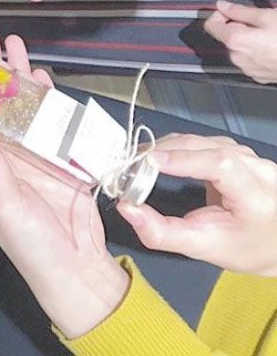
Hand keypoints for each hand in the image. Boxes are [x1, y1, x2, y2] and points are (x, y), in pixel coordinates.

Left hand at [0, 28, 128, 338]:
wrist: (77, 268)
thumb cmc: (30, 244)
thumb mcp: (2, 203)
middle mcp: (2, 154)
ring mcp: (31, 152)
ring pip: (21, 104)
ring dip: (16, 74)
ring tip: (11, 42)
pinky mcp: (59, 154)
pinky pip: (51, 118)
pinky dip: (46, 96)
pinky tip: (39, 74)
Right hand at [118, 133, 276, 275]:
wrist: (272, 241)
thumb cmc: (243, 247)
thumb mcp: (201, 247)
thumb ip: (160, 232)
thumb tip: (126, 208)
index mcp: (257, 198)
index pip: (222, 166)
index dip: (183, 159)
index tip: (149, 161)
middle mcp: (260, 171)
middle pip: (208, 148)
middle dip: (167, 151)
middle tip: (133, 162)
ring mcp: (252, 157)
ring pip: (204, 140)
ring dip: (170, 146)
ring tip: (143, 160)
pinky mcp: (240, 151)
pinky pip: (205, 141)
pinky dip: (179, 146)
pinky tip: (163, 156)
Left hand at [204, 1, 276, 84]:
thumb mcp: (267, 16)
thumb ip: (240, 11)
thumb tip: (223, 6)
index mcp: (235, 41)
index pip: (210, 25)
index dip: (219, 15)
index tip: (231, 10)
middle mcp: (237, 58)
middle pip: (226, 37)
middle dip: (238, 26)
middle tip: (259, 21)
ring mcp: (248, 69)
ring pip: (238, 48)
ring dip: (248, 39)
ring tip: (270, 34)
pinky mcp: (258, 76)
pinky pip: (249, 59)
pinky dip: (256, 51)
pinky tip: (272, 45)